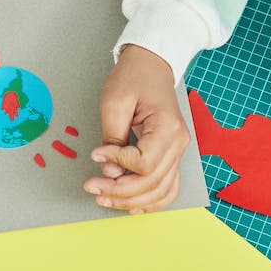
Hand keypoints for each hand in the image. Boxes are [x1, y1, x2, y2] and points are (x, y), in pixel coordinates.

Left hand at [86, 46, 189, 213]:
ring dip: (132, 201)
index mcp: (167, 127)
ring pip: (161, 191)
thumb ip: (112, 138)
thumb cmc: (134, 78)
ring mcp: (178, 151)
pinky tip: (130, 205)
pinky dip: (151, 201)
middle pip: (151, 182)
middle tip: (92, 187)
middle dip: (118, 191)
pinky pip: (168, 188)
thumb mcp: (115, 102)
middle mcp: (178, 143)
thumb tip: (110, 170)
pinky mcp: (172, 156)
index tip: (96, 154)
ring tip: (104, 199)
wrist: (151, 65)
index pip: (143, 162)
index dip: (118, 163)